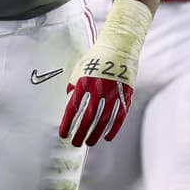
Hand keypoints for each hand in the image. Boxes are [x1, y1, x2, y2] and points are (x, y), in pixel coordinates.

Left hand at [58, 0, 150, 147]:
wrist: (119, 46)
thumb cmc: (97, 56)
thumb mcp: (80, 67)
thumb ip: (74, 83)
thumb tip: (69, 97)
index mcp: (84, 83)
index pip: (73, 108)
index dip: (68, 123)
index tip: (63, 134)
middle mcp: (98, 89)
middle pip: (87, 118)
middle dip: (80, 133)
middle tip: (75, 143)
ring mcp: (113, 93)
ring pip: (103, 120)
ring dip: (95, 134)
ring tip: (90, 142)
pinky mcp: (125, 94)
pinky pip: (119, 116)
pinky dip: (113, 128)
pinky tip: (106, 137)